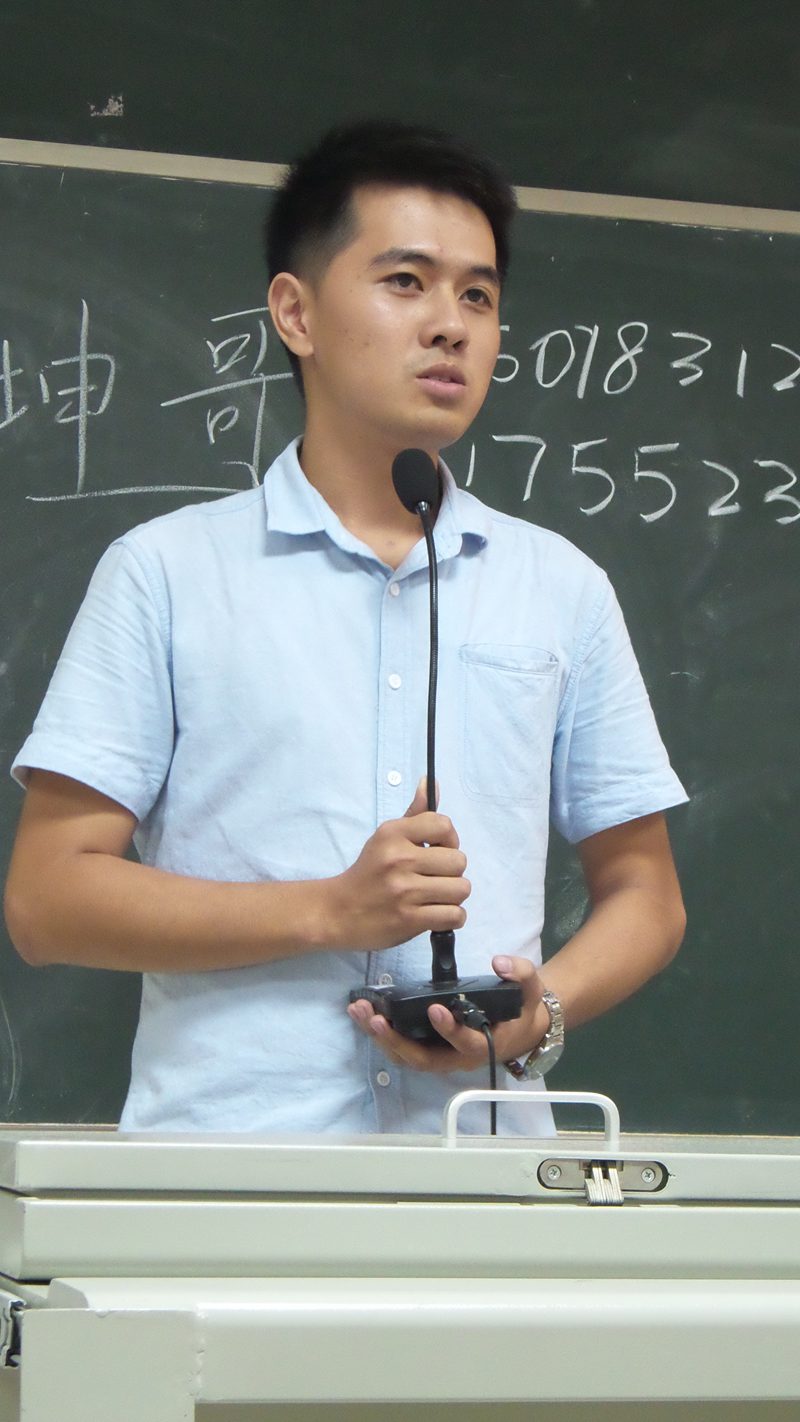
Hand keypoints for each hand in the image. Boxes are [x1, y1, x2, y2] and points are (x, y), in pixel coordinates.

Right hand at [328, 779, 470, 951]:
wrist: (338, 912)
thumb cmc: (369, 872)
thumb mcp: (386, 837)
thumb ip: (415, 813)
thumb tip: (430, 782)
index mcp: (393, 833)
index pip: (444, 825)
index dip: (450, 839)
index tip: (438, 850)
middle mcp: (399, 859)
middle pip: (459, 860)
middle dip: (453, 872)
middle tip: (435, 877)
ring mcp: (404, 891)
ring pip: (461, 889)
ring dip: (453, 896)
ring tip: (435, 897)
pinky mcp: (409, 920)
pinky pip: (455, 916)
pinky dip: (451, 917)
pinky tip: (436, 914)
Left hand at [348, 954, 549, 1073]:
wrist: (522, 1029)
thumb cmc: (523, 1008)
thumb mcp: (531, 989)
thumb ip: (520, 973)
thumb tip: (500, 962)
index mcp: (486, 1044)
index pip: (467, 1044)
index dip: (451, 1030)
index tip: (435, 1009)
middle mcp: (459, 1058)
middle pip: (423, 1059)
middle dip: (396, 1040)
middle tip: (374, 1018)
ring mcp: (442, 1057)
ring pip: (407, 1057)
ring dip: (381, 1038)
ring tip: (360, 1013)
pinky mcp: (430, 1050)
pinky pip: (403, 1050)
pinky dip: (382, 1036)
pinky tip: (365, 1015)